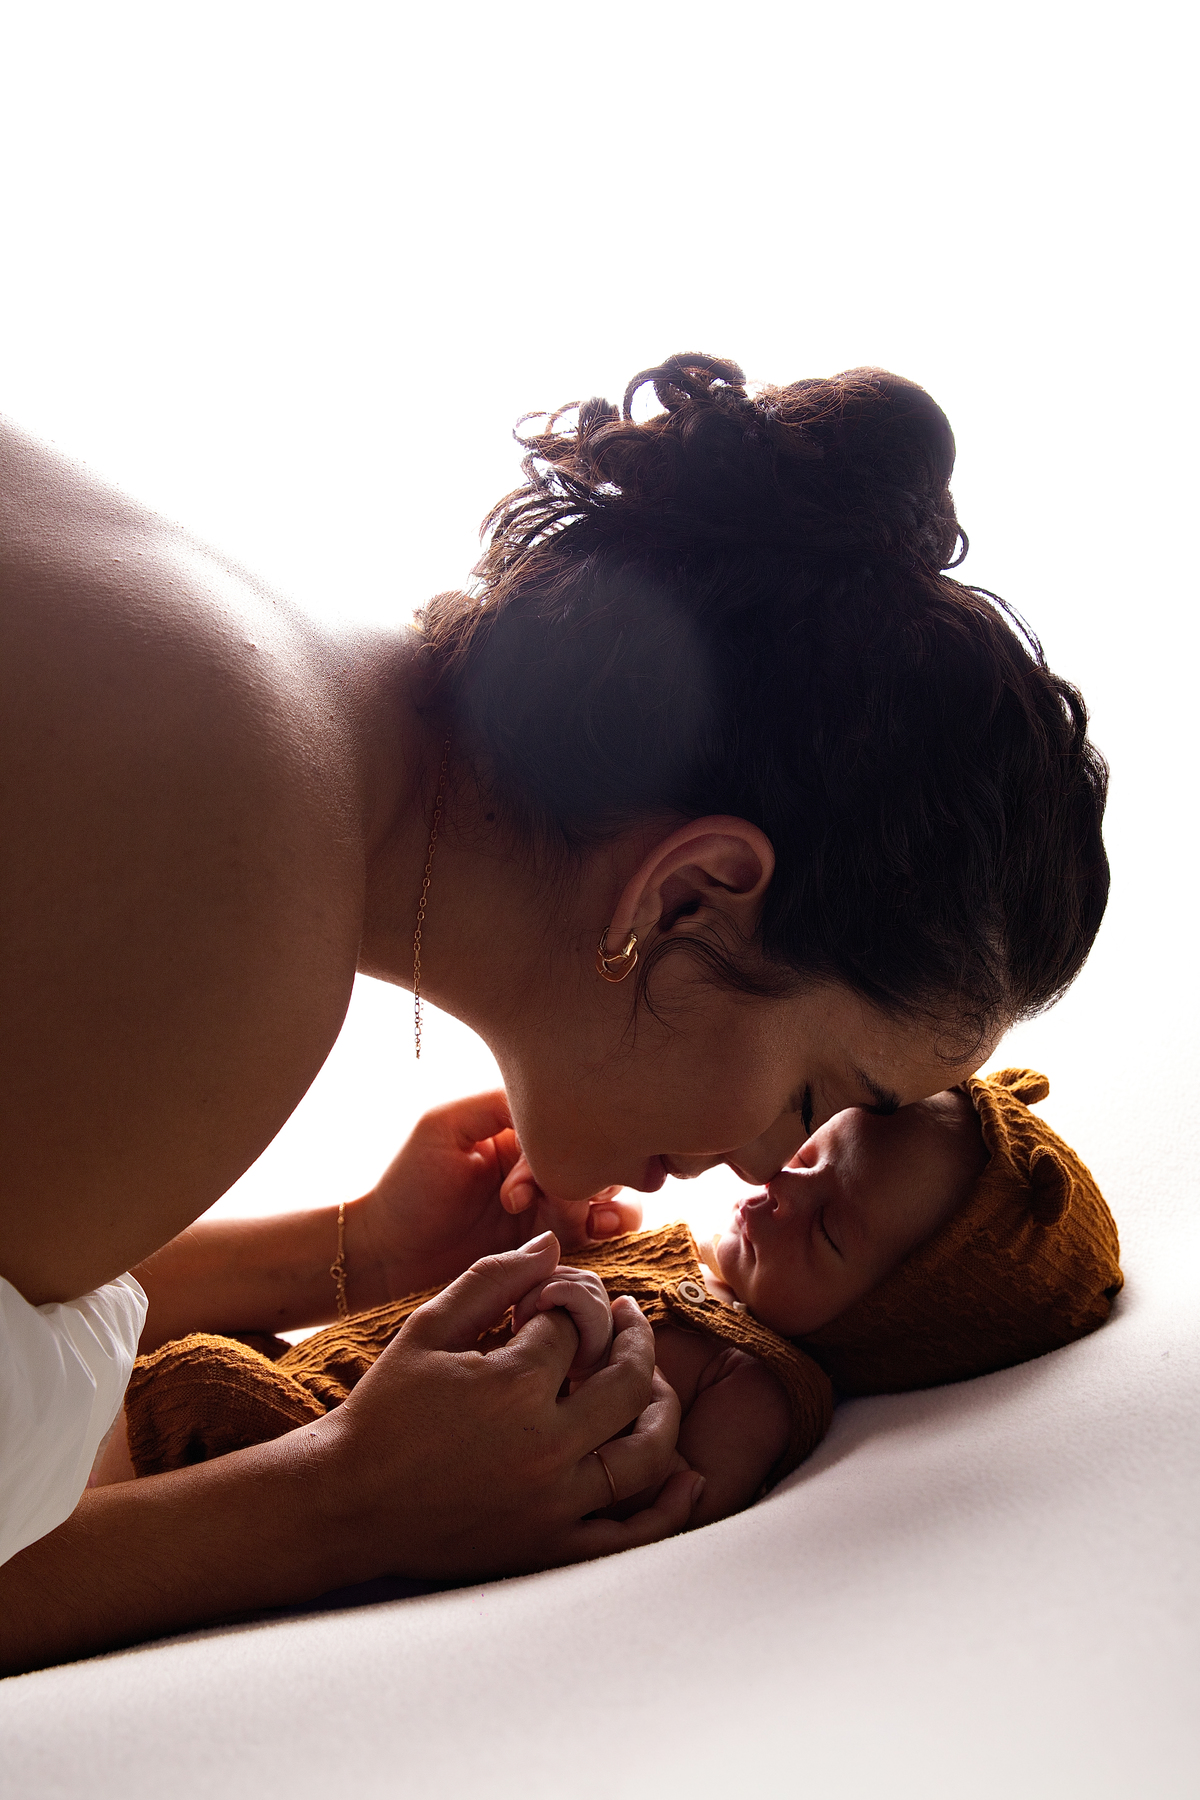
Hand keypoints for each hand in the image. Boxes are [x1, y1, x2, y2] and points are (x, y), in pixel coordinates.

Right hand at [319, 1234, 703, 1579]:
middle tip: (626, 1320)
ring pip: (646, 1452)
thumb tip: (553, 1245)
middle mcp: (544, 1444)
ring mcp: (553, 1503)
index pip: (577, 1327)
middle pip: (628, 1380)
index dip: (575, 1304)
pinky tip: (689, 1479)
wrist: (344, 1501)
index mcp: (513, 1384)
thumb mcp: (427, 1328)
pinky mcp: (550, 1549)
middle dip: (634, 1338)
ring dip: (662, 1409)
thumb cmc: (383, 1409)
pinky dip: (669, 1509)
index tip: (560, 1304)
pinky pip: (631, 1536)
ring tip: (650, 1382)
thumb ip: (492, 1278)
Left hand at [354, 1091, 639, 1302]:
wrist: (391, 1257)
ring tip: (596, 1222)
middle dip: (589, 1180)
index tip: (520, 1188)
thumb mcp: (444, 1126)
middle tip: (543, 1207)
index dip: (560, 1151)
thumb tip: (552, 1101)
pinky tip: (598, 1234)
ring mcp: (553, 1201)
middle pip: (598, 1155)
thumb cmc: (408, 1187)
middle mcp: (543, 1160)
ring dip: (615, 1203)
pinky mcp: (555, 1240)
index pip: (567, 1122)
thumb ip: (496, 1103)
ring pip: (613, 1191)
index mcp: (520, 1126)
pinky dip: (613, 1229)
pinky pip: (601, 1230)